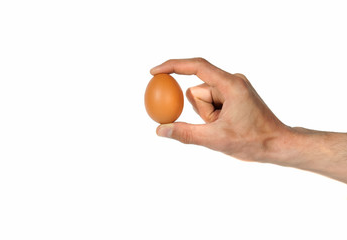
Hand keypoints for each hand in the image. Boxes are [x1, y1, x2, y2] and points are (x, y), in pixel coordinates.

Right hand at [150, 58, 288, 161]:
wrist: (279, 144)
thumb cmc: (253, 142)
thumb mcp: (215, 139)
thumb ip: (185, 133)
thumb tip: (160, 129)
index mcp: (230, 84)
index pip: (196, 67)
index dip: (172, 66)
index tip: (154, 72)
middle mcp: (232, 80)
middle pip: (197, 90)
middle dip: (201, 111)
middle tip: (218, 126)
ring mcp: (234, 87)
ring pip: (204, 98)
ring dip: (207, 115)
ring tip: (225, 126)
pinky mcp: (234, 94)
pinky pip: (212, 101)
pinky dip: (212, 115)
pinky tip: (228, 125)